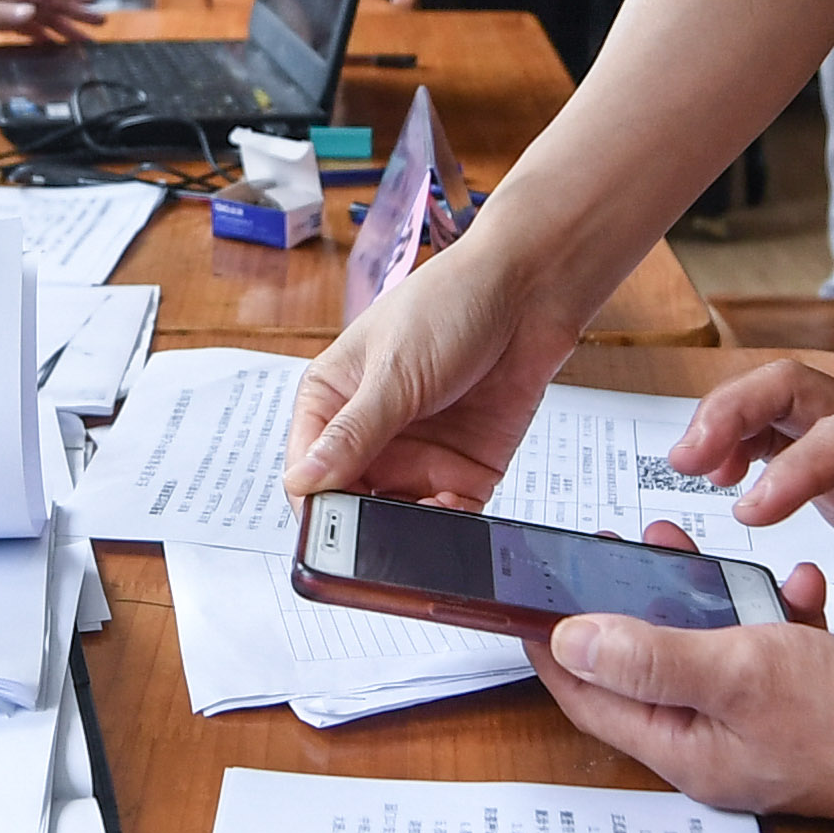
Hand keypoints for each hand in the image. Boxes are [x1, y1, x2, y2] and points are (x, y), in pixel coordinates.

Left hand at [0, 0, 98, 41]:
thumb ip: (3, 14)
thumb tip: (33, 14)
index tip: (94, 3)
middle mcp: (11, 0)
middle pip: (51, 6)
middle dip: (76, 14)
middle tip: (101, 24)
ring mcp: (4, 10)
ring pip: (42, 18)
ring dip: (63, 27)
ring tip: (83, 40)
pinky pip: (26, 27)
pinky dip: (42, 35)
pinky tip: (50, 45)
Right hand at [284, 226, 587, 509]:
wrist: (530, 291)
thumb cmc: (451, 302)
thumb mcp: (394, 369)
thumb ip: (353, 433)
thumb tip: (303, 481)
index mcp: (331, 401)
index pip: (306, 471)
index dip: (314, 504)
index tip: (329, 528)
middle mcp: (369, 434)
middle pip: (348, 503)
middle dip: (360, 527)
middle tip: (375, 541)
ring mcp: (416, 454)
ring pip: (396, 519)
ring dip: (406, 532)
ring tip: (418, 533)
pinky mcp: (461, 468)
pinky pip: (446, 517)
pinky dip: (448, 527)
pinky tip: (452, 518)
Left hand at [527, 574, 833, 832]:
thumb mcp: (740, 672)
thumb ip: (651, 656)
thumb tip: (568, 640)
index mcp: (687, 750)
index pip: (592, 697)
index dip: (554, 645)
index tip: (528, 592)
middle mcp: (721, 744)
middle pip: (646, 671)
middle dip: (626, 607)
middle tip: (614, 546)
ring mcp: (770, 727)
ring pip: (712, 655)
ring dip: (700, 600)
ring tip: (687, 547)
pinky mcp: (816, 706)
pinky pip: (778, 652)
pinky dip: (779, 612)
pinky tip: (800, 582)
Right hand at [658, 363, 833, 644]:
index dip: (793, 466)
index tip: (750, 514)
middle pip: (801, 388)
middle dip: (737, 411)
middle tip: (684, 460)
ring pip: (786, 404)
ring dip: (730, 422)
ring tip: (686, 467)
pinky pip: (788, 440)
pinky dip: (746, 448)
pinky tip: (717, 478)